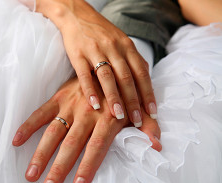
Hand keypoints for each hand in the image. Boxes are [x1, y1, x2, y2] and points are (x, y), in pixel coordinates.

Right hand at [12, 77, 160, 182]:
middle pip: (71, 145)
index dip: (87, 167)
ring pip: (53, 132)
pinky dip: (28, 126)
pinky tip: (16, 141)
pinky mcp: (59, 97)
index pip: (96, 147)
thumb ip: (146, 127)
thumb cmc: (122, 90)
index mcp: (106, 118)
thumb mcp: (137, 106)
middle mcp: (87, 113)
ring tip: (31, 175)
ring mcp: (70, 105)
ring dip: (41, 154)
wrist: (106, 59)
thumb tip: (157, 147)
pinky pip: (41, 112)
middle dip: (59, 169)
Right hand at [35, 0, 156, 126]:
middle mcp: (114, 48)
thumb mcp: (121, 42)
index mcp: (127, 46)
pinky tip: (94, 105)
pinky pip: (84, 74)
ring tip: (118, 116)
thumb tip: (145, 84)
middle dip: (134, 101)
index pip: (141, 73)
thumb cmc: (101, 32)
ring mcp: (95, 51)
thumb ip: (132, 61)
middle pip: (127, 77)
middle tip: (138, 120)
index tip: (152, 112)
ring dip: (114, 97)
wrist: (77, 15)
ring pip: (108, 77)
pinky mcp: (78, 54)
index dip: (148, 93)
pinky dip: (90, 90)